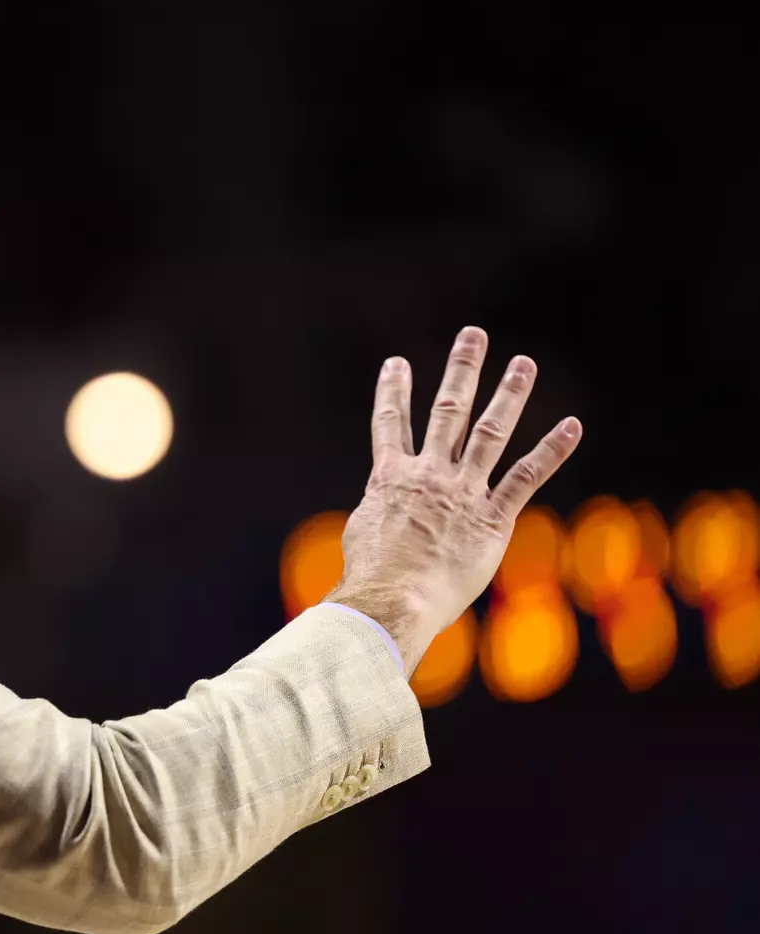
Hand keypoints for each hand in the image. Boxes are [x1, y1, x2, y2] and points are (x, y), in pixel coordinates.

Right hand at [330, 326, 582, 675]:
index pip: (390, 425)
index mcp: (390, 478)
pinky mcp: (492, 519)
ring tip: (523, 364)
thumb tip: (383, 519)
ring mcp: (463, 493)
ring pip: (489, 432)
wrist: (393, 597)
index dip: (393, 391)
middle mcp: (428, 475)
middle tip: (473, 336)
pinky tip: (571, 425)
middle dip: (462, 370)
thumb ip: (379, 515)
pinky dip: (550, 451)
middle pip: (447, 412)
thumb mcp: (363, 535)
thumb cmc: (369, 576)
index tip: (397, 363)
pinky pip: (525, 478)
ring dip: (509, 394)